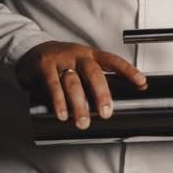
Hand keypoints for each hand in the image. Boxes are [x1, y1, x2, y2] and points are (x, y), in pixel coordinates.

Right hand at [16, 41, 146, 128]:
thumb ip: (95, 80)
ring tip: (82, 121)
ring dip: (78, 104)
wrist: (31, 51)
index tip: (141, 83)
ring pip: (73, 83)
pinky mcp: (44, 66)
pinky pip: (53, 85)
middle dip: (101, 95)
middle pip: (93, 73)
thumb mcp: (81, 66)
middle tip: (106, 113)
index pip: (113, 61)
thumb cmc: (62, 63)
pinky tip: (63, 114)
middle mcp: (78, 55)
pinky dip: (58, 101)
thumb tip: (114, 105)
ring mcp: (61, 60)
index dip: (128, 71)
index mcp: (91, 55)